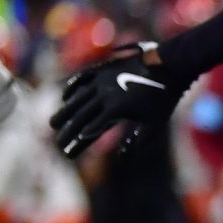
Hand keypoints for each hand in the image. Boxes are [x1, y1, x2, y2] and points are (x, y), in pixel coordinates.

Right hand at [51, 41, 186, 156]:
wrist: (169, 65)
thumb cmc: (164, 98)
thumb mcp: (154, 123)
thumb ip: (139, 141)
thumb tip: (121, 157)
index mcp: (115, 110)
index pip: (91, 130)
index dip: (78, 143)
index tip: (68, 152)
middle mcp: (104, 95)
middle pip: (80, 116)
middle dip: (68, 131)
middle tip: (57, 142)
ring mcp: (102, 80)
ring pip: (78, 99)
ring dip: (65, 111)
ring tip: (53, 123)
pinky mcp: (104, 69)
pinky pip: (83, 78)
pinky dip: (73, 88)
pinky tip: (65, 97)